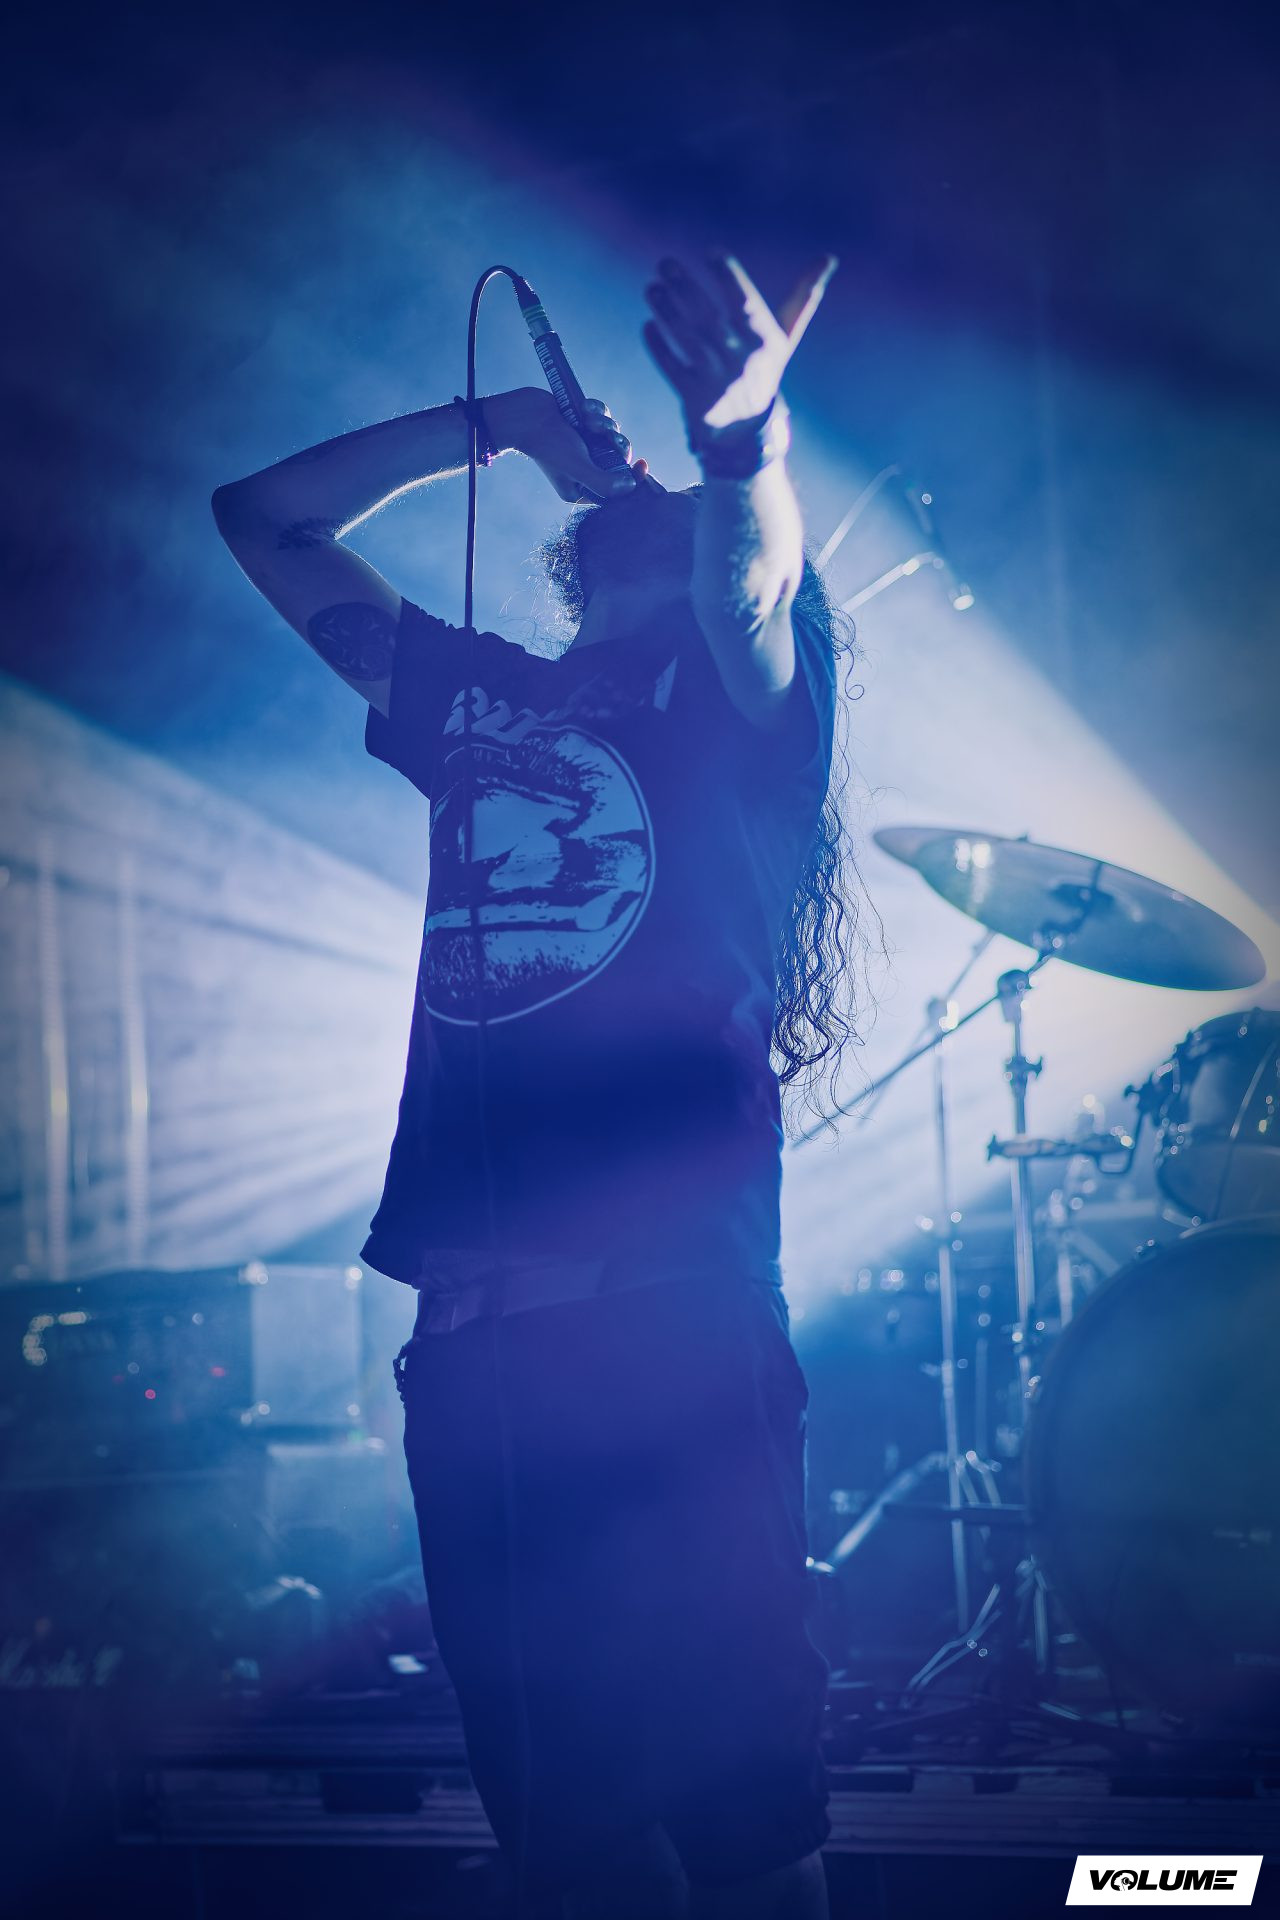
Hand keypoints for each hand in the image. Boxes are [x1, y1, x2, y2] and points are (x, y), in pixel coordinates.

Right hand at [483, 387, 642, 502]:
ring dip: (605, 424)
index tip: (643, 465)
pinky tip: (584, 408)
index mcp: (581, 488)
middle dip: (615, 443)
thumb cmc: (548, 445)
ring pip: (613, 434)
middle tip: (606, 435)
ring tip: (587, 420)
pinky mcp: (583, 425)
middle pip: (618, 460)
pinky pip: (603, 417)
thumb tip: (630, 486)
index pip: (616, 490)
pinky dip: (597, 410)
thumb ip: (604, 483)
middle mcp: (585, 469)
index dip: (633, 479)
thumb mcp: (578, 468)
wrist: (525, 414)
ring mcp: (585, 446)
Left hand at [642, 253, 836, 441]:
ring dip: (668, 313)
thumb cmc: (763, 370)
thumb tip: (828, 258)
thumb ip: (802, 299)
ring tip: (652, 288)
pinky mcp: (695, 400)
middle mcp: (742, 362)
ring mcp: (717, 382)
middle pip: (709, 319)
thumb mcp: (785, 338)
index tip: (712, 252)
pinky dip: (659, 348)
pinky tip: (648, 326)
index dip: (729, 276)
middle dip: (686, 289)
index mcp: (765, 342)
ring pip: (688, 341)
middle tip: (666, 263)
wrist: (747, 431)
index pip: (745, 303)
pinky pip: (673, 369)